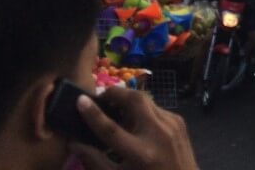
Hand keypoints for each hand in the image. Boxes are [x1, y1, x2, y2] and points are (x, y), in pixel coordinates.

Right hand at [69, 87, 198, 169]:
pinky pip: (156, 108)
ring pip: (146, 100)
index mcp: (141, 153)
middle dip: (116, 93)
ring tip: (115, 107)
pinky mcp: (179, 120)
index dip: (93, 114)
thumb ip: (95, 161)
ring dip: (129, 99)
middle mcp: (158, 134)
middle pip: (135, 100)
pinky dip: (142, 110)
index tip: (80, 100)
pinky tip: (135, 119)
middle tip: (101, 97)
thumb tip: (74, 142)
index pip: (111, 129)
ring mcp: (172, 124)